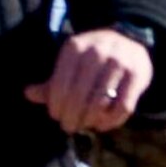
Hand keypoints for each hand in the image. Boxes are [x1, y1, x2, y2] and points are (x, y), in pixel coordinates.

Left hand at [24, 28, 153, 132]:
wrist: (129, 40)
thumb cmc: (91, 58)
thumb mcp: (69, 62)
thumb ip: (51, 82)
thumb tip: (28, 94)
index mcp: (75, 46)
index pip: (60, 84)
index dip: (56, 105)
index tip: (55, 115)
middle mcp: (98, 51)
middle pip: (79, 96)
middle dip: (71, 116)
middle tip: (68, 126)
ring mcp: (120, 62)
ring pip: (100, 103)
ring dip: (89, 120)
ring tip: (84, 125)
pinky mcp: (138, 75)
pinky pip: (123, 107)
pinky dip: (110, 121)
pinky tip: (101, 124)